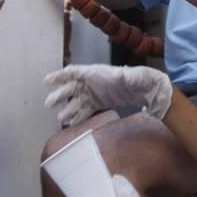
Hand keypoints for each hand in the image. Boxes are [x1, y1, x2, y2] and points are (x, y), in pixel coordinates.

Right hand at [44, 64, 171, 125]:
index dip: (60, 75)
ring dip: (68, 109)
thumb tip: (121, 76)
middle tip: (49, 103)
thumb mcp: (133, 76)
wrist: (149, 91)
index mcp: (97, 72)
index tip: (48, 80)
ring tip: (60, 118)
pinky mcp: (100, 104)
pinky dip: (78, 117)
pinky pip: (86, 111)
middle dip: (60, 94)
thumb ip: (126, 76)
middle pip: (72, 88)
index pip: (75, 72)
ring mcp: (95, 94)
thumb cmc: (141, 78)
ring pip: (77, 101)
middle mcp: (93, 82)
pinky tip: (72, 124)